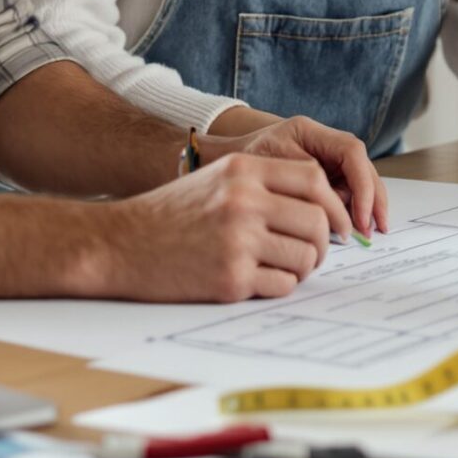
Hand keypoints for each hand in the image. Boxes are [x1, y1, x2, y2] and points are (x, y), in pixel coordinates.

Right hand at [87, 153, 348, 301]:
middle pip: (317, 222)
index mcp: (243, 170)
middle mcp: (243, 201)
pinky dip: (278, 286)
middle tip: (312, 253)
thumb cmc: (169, 214)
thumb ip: (263, 185)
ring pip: (305, 257)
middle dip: (323, 243)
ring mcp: (238, 241)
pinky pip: (283, 286)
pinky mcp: (231, 279)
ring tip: (278, 266)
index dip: (334, 205)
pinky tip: (256, 280)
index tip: (338, 225)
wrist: (120, 244)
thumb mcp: (214, 179)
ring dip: (302, 268)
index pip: (314, 181)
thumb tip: (321, 208)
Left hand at [204, 114, 386, 237]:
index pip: (351, 152)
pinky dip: (353, 211)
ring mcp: (328, 158)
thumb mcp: (268, 173)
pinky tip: (354, 230)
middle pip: (363, 167)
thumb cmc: (244, 165)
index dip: (362, 185)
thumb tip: (334, 218)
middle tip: (373, 231)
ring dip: (366, 208)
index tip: (360, 217)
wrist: (227, 162)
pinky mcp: (326, 175)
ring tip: (364, 234)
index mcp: (310, 132)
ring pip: (361, 182)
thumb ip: (302, 188)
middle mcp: (324, 142)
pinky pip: (348, 192)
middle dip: (372, 200)